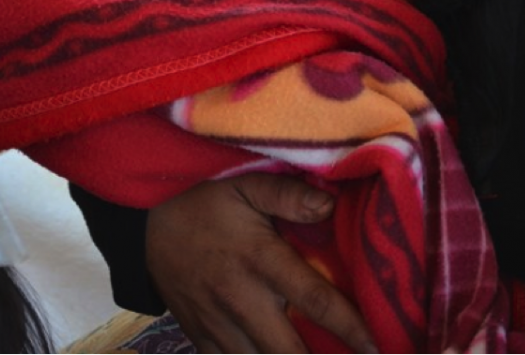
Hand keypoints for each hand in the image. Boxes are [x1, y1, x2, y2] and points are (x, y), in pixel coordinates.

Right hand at [145, 174, 376, 354]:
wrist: (145, 224)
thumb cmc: (204, 201)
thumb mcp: (245, 185)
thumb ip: (288, 195)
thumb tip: (331, 207)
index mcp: (259, 259)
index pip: (314, 299)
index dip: (350, 327)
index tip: (379, 347)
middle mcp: (241, 299)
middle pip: (289, 353)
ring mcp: (218, 325)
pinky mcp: (200, 339)